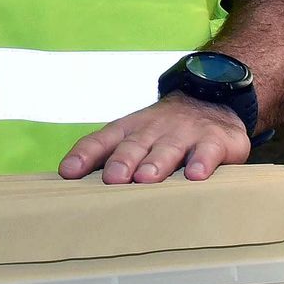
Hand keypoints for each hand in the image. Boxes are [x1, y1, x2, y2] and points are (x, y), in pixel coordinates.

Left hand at [58, 98, 252, 185]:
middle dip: (122, 161)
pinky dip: (201, 161)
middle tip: (112, 178)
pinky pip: (207, 151)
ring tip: (147, 178)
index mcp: (130, 130)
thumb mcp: (137, 136)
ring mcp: (185, 133)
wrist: (212, 101)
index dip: (85, 155)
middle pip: (134, 145)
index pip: (102, 140)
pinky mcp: (214, 140)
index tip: (69, 172)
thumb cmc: (164, 130)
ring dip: (156, 163)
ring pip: (168, 148)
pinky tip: (196, 175)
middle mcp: (154, 130)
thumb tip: (71, 182)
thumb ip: (110, 156)